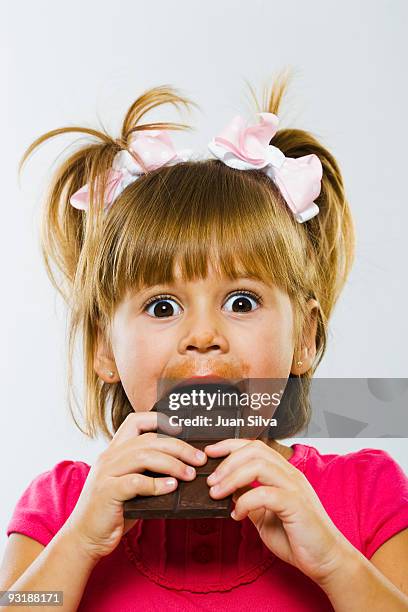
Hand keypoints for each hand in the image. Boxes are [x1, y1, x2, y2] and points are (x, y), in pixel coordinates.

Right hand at [62, 412, 206, 560]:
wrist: (84, 537)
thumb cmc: (113, 511)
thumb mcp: (129, 484)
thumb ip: (147, 471)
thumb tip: (184, 466)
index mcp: (114, 451)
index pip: (135, 421)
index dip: (159, 419)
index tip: (181, 429)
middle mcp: (109, 457)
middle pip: (149, 439)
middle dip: (179, 447)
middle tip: (199, 459)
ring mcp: (106, 473)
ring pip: (144, 456)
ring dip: (172, 464)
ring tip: (190, 474)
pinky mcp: (107, 492)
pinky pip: (136, 482)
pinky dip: (157, 484)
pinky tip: (171, 487)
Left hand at [205, 439, 352, 584]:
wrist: (327, 560)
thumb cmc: (298, 538)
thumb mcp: (265, 516)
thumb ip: (250, 500)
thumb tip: (229, 491)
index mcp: (284, 473)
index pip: (255, 446)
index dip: (230, 445)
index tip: (210, 453)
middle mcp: (290, 474)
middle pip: (254, 450)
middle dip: (226, 461)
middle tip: (210, 480)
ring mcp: (294, 487)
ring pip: (258, 465)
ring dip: (231, 478)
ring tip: (217, 494)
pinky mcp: (296, 505)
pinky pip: (264, 493)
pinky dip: (244, 502)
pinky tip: (237, 515)